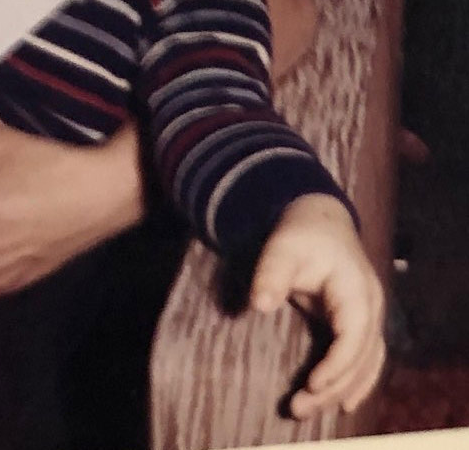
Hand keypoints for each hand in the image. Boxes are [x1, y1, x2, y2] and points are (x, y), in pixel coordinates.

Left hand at [249, 194, 385, 418]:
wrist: (321, 220)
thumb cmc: (303, 235)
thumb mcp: (283, 248)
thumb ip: (270, 274)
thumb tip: (258, 305)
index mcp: (357, 290)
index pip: (354, 336)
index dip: (337, 365)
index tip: (312, 385)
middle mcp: (371, 308)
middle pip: (360, 358)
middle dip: (332, 387)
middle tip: (297, 409)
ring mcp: (371, 317)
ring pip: (365, 364)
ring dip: (341, 390)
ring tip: (308, 410)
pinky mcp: (361, 323)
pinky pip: (367, 360)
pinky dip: (356, 383)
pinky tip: (343, 404)